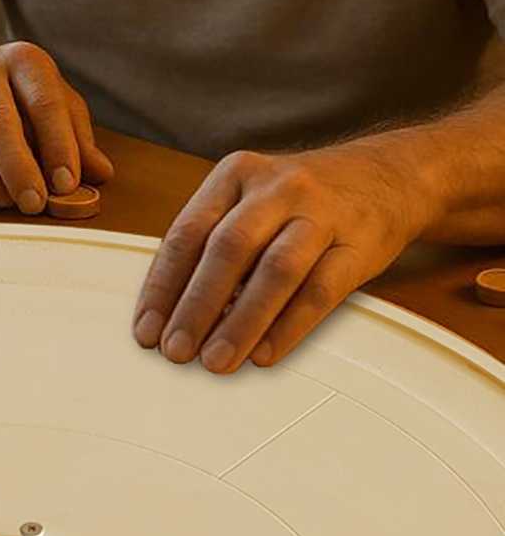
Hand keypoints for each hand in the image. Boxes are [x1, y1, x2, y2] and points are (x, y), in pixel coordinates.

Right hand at [0, 41, 113, 212]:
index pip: (44, 103)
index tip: (66, 184)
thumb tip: (100, 173)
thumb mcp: (57, 103)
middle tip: (34, 203)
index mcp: (24, 60)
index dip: (57, 146)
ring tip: (8, 202)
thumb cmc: (19, 95)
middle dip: (17, 167)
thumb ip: (78, 137)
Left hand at [132, 140, 423, 371]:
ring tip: (216, 361)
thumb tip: (175, 312)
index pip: (188, 232)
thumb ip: (215, 243)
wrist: (389, 176)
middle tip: (176, 351)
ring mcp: (320, 213)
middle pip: (227, 248)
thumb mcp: (253, 198)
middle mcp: (276, 187)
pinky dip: (289, 326)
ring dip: (240, 321)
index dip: (163, 285)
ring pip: (274, 270)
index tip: (147, 329)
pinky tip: (265, 354)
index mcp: (236, 174)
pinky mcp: (357, 244)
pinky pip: (320, 290)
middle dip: (196, 305)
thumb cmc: (305, 198)